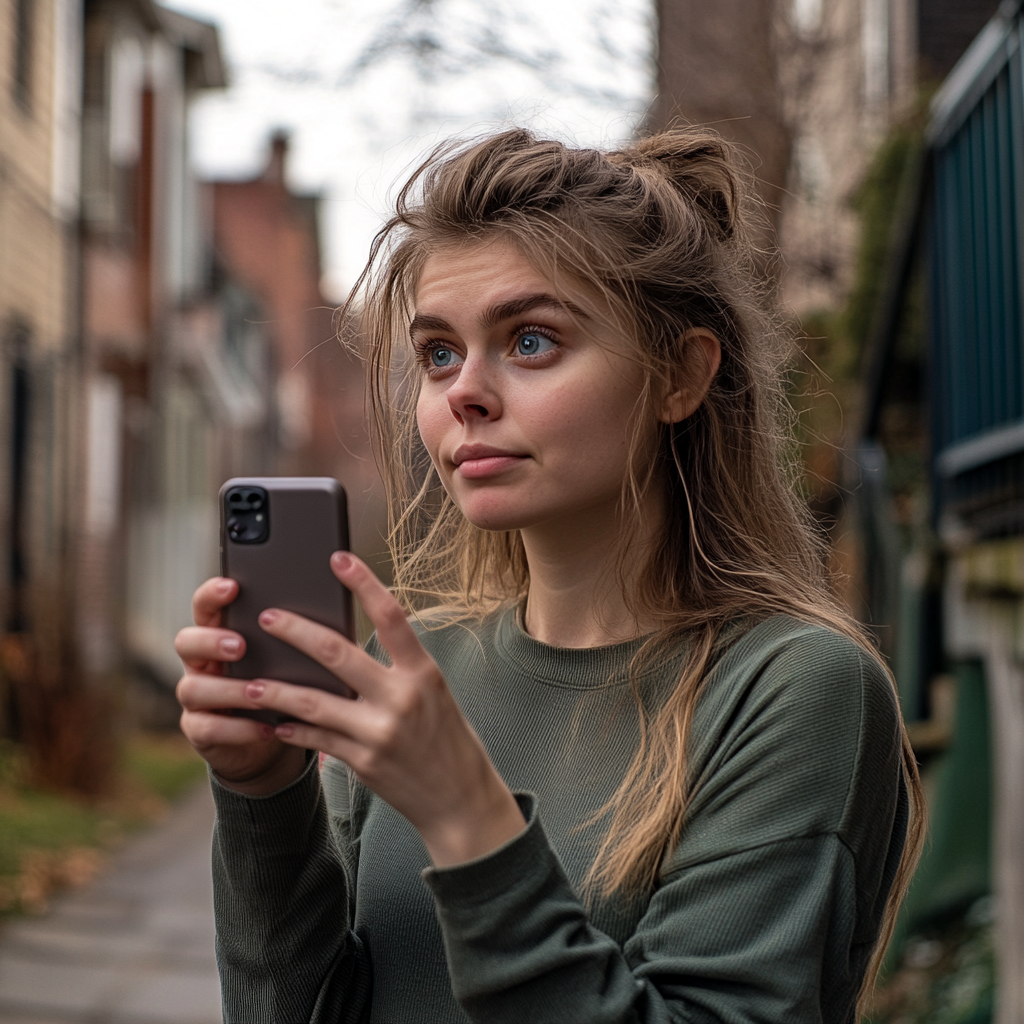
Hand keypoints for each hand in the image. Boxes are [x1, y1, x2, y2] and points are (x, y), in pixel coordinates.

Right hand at [175, 577, 307, 794]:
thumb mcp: (291, 656)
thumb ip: (294, 634)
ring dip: (229, 689)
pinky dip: (238, 728)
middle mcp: (201, 662)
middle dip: (211, 641)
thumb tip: (329, 610)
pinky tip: (266, 727)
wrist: (275, 734)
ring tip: (259, 691)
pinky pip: (207, 728)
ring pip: (193, 688)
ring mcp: (196, 698)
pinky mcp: (200, 730)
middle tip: (241, 645)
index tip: (234, 586)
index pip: (205, 605)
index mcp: (221, 633)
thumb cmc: (286, 682)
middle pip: (186, 642)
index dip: (213, 594)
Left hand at [242, 552, 525, 866]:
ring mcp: (379, 731)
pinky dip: (292, 730)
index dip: (364, 583)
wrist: (462, 800)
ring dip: (275, 689)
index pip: (391, 615)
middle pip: (337, 653)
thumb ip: (398, 670)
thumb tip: (349, 645)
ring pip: (313, 701)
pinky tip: (274, 724)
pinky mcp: (362, 762)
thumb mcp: (434, 694)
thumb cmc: (448, 740)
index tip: (338, 558)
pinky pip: (317, 739)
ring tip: (249, 681)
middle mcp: (402, 697)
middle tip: (267, 616)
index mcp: (424, 672)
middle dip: (295, 631)